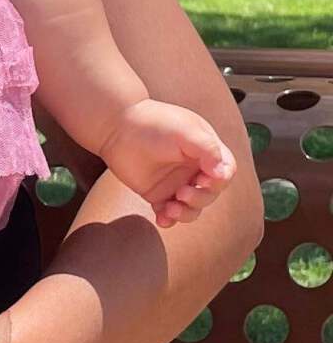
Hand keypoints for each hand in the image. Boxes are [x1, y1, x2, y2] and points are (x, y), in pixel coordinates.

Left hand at [99, 99, 235, 226]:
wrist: (116, 127)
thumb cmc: (153, 123)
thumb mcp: (186, 131)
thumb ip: (208, 150)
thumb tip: (223, 174)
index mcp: (206, 151)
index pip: (225, 172)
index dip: (219, 181)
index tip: (203, 180)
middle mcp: (194, 169)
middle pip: (210, 194)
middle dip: (200, 198)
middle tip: (181, 193)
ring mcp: (176, 183)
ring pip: (192, 208)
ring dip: (186, 213)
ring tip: (170, 208)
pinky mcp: (157, 194)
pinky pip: (169, 213)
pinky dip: (168, 219)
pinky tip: (162, 218)